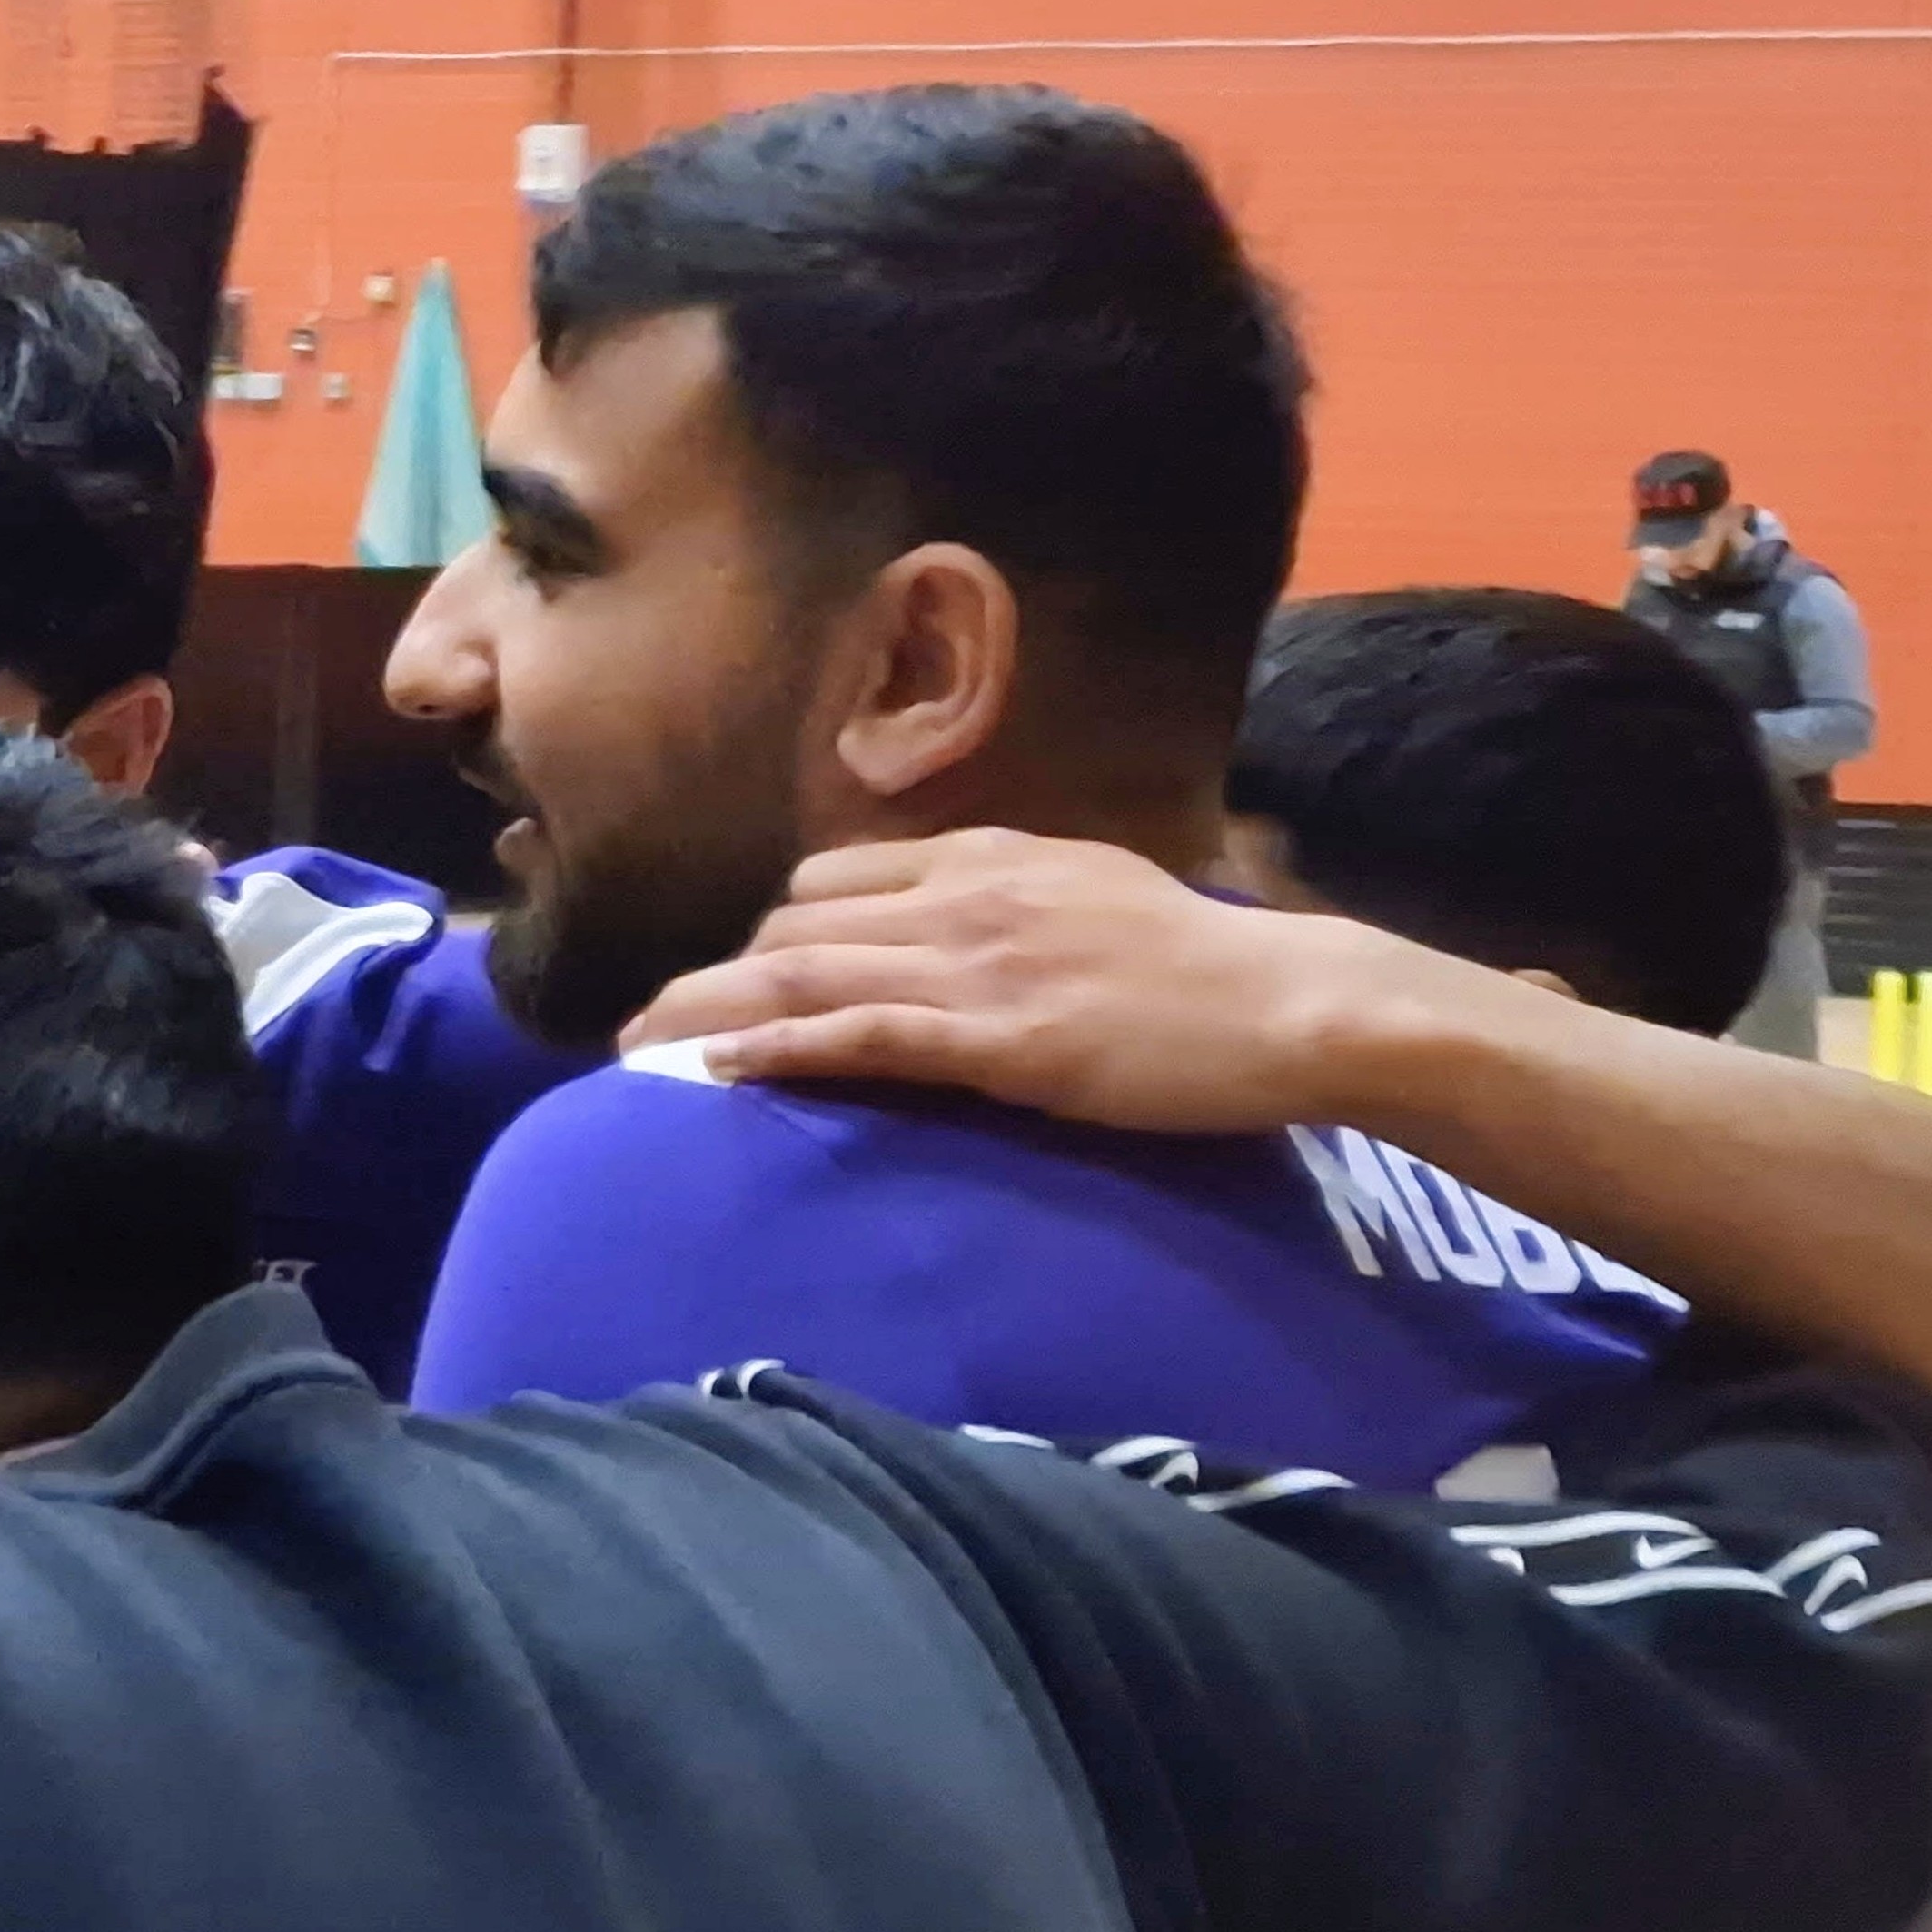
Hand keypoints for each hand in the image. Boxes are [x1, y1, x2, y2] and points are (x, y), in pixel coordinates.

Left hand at [618, 832, 1434, 1140]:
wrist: (1292, 1002)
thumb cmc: (1211, 968)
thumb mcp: (1100, 900)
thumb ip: (1018, 904)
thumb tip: (962, 931)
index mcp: (990, 859)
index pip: (832, 883)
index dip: (769, 935)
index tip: (730, 980)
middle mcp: (965, 897)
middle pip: (793, 927)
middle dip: (712, 977)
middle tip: (649, 1026)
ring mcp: (977, 965)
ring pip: (803, 977)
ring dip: (708, 1014)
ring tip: (639, 1053)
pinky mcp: (997, 1037)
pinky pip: (858, 1036)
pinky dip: (777, 1049)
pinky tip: (717, 1071)